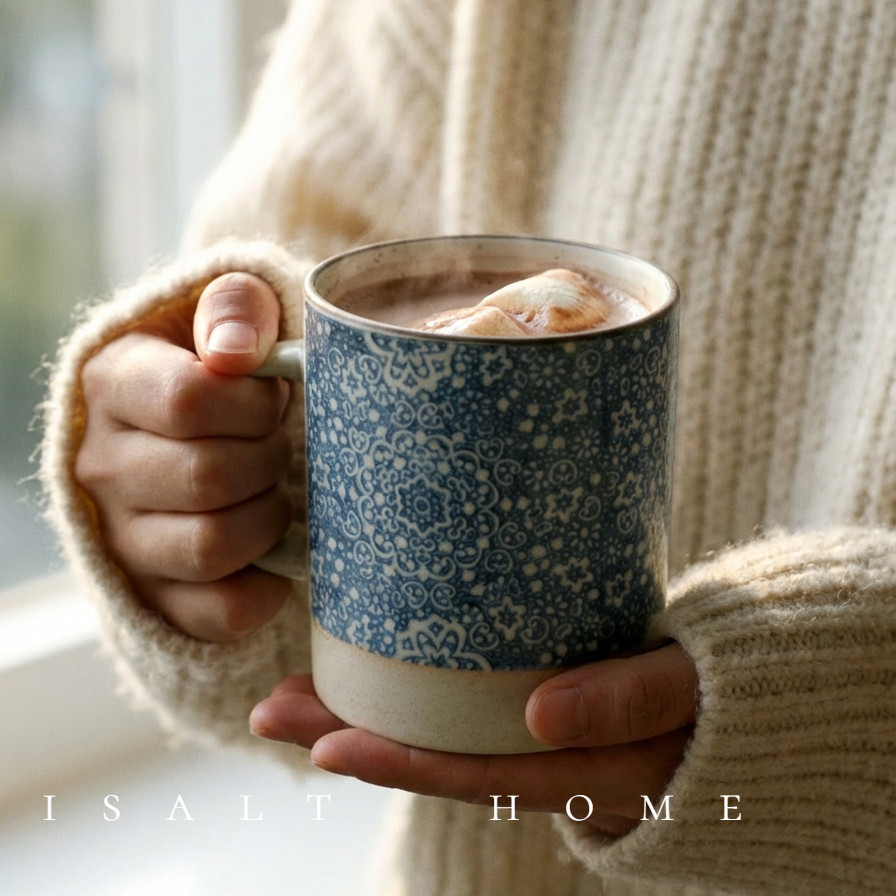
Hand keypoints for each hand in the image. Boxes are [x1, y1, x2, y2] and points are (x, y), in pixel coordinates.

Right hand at [76, 272, 293, 640]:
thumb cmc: (226, 367)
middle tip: (279, 446)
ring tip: (274, 491)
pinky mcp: (157, 595)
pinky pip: (223, 611)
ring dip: (270, 518)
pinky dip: (268, 586)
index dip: (256, 404)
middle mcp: (102, 466)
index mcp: (114, 383)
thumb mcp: (230, 316)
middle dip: (269, 459)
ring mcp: (123, 538)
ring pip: (212, 546)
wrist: (205, 432)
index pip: (189, 401)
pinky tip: (276, 549)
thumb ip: (236, 307)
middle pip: (206, 477)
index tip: (272, 398)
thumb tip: (235, 352)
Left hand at [250, 642, 696, 835]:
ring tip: (294, 695)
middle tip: (271, 712)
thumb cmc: (722, 687)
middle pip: (432, 759)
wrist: (745, 691)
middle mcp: (543, 763)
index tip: (325, 744)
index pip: (472, 773)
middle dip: (348, 739)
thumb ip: (630, 700)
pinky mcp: (531, 704)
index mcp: (578, 769)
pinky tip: (367, 672)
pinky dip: (407, 697)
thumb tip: (540, 714)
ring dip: (363, 717)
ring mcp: (533, 736)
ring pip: (437, 736)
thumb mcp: (693, 693)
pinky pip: (461, 712)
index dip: (398, 762)